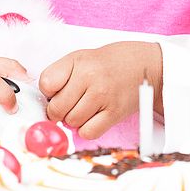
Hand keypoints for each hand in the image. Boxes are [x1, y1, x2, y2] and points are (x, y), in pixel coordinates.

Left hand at [38, 41, 162, 139]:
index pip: (46, 84)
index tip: (58, 90)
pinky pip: (88, 132)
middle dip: (59, 110)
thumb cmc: (109, 62)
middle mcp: (89, 77)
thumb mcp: (82, 57)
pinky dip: (87, 129)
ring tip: (85, 107)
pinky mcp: (114, 112)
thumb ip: (62, 75)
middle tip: (70, 103)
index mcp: (78, 60)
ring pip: (71, 122)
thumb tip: (45, 104)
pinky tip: (94, 116)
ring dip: (74, 120)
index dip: (48, 91)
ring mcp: (103, 96)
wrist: (144, 65)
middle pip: (56, 108)